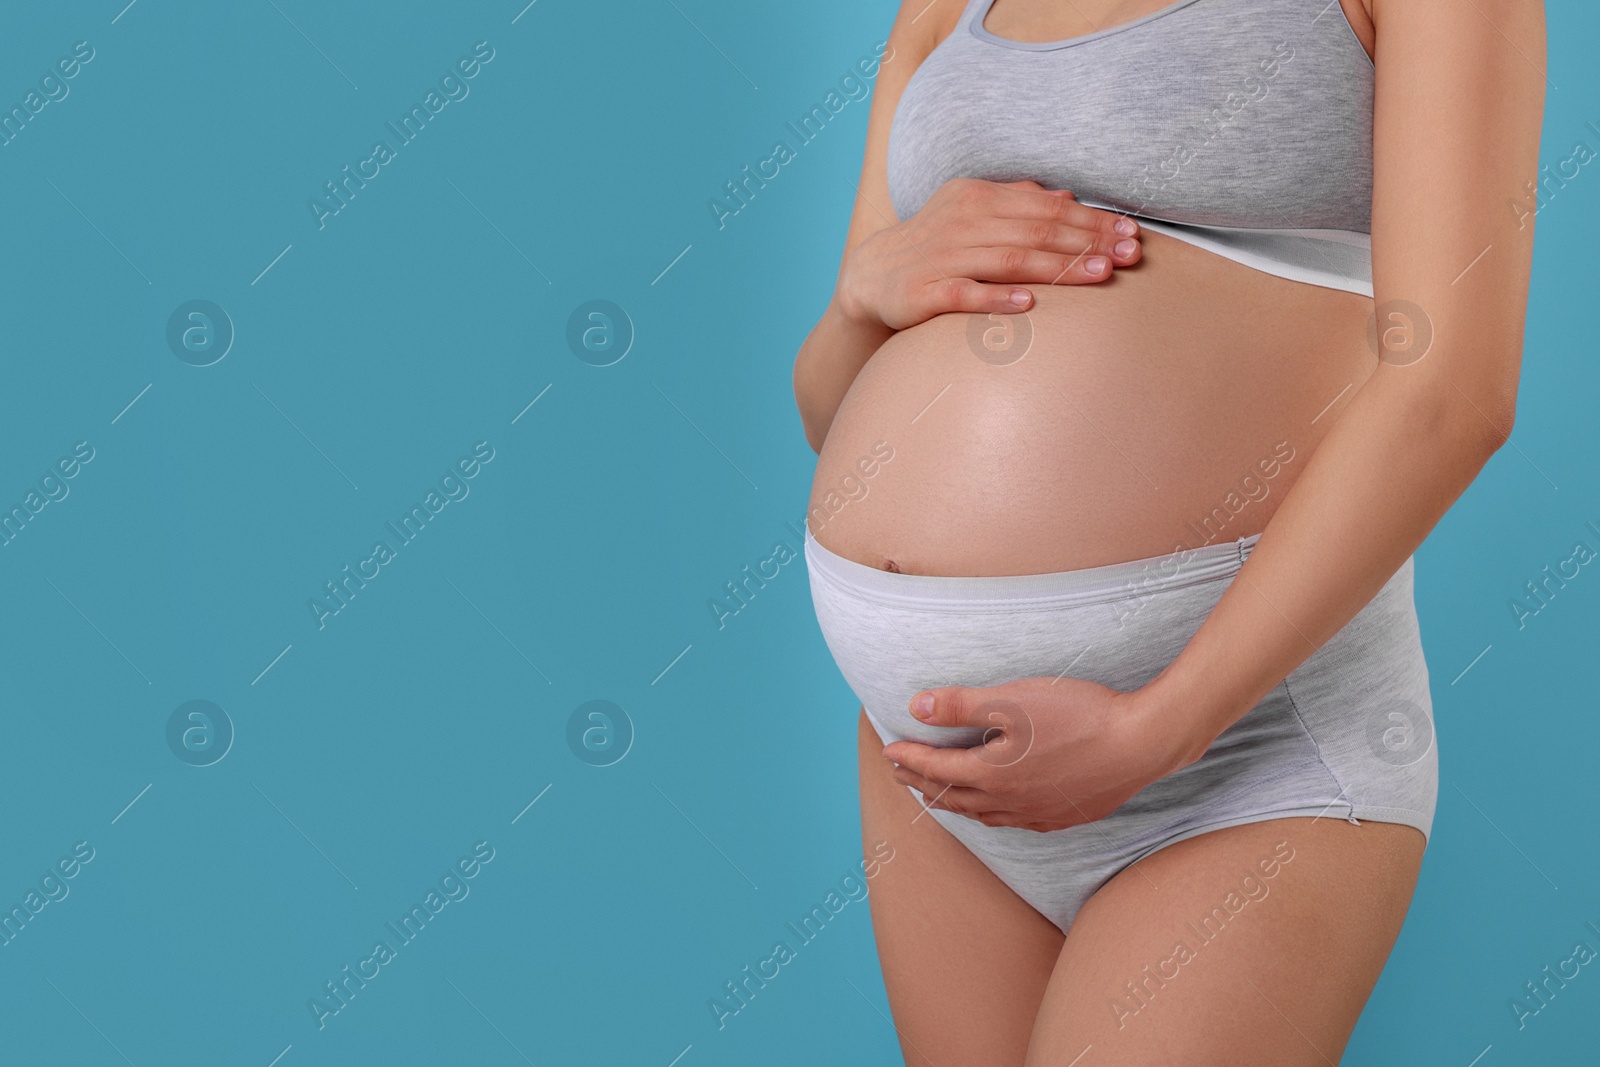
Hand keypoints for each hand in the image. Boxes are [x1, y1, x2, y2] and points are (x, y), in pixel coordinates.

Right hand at [836, 178, 1141, 331]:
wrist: (872, 276)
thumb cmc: (935, 245)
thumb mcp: (971, 213)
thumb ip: (1016, 202)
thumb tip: (1068, 197)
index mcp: (977, 197)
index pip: (1044, 207)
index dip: (1090, 220)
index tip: (1129, 234)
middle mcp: (961, 221)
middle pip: (1035, 230)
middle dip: (1086, 242)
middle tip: (1127, 257)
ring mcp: (942, 257)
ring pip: (1009, 259)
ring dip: (1057, 267)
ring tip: (1098, 276)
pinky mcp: (925, 292)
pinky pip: (966, 294)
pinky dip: (998, 298)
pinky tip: (1029, 304)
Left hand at [882, 676, 1201, 832]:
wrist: (1142, 744)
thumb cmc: (1078, 715)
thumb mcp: (1012, 700)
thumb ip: (960, 705)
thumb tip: (915, 707)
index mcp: (991, 775)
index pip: (937, 769)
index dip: (909, 758)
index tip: (889, 750)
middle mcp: (1009, 803)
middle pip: (953, 796)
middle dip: (922, 783)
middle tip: (901, 772)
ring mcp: (1037, 814)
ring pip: (982, 815)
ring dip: (953, 802)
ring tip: (938, 793)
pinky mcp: (1063, 816)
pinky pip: (1013, 823)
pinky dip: (990, 815)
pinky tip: (995, 810)